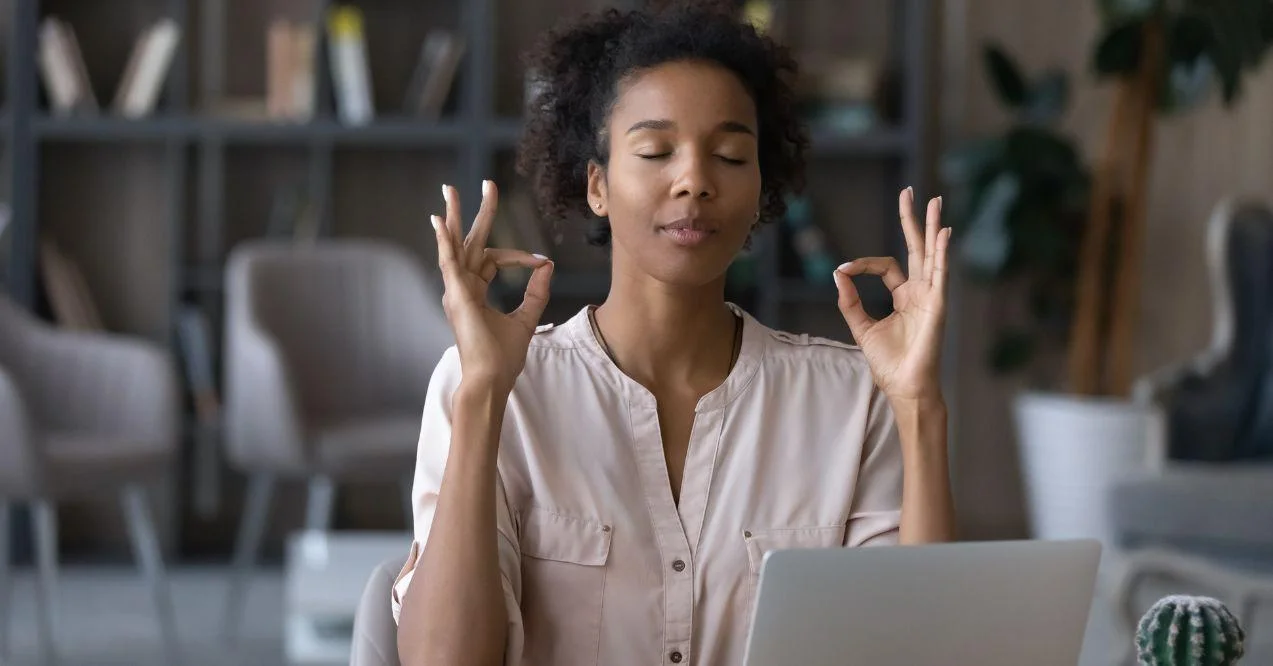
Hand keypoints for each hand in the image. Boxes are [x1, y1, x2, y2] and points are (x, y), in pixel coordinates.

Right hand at [432, 181, 553, 393]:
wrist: (491, 379)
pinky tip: (439, 222)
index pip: (494, 260)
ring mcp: (456, 291)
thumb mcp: (526, 319)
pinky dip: (443, 241)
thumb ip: (536, 292)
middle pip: (469, 242)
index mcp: (476, 292)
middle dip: (477, 212)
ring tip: (450, 190)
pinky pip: (448, 262)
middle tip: (486, 184)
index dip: (519, 257)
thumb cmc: (503, 357)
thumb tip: (547, 264)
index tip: (541, 262)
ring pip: (455, 245)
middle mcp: (463, 288)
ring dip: (452, 216)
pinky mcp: (457, 295)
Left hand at [832, 187, 950, 402]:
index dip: (864, 264)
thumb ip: (850, 301)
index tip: (844, 270)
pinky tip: (943, 233)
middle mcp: (920, 292)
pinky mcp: (938, 305)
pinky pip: (940, 274)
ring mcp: (931, 296)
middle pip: (917, 248)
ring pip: (932, 254)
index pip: (887, 266)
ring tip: (934, 201)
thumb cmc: (888, 363)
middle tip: (911, 192)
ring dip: (933, 227)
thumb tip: (838, 273)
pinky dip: (942, 253)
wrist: (903, 386)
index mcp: (904, 297)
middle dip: (914, 221)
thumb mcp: (861, 327)